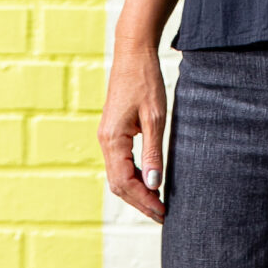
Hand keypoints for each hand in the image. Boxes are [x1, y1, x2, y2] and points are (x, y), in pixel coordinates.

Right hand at [99, 42, 169, 222]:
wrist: (133, 52)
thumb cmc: (145, 80)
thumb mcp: (155, 118)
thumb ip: (153, 153)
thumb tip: (154, 184)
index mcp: (112, 139)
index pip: (125, 182)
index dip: (144, 200)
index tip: (163, 212)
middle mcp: (105, 141)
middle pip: (118, 184)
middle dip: (139, 201)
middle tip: (162, 215)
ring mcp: (107, 136)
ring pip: (118, 175)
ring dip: (136, 191)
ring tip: (157, 203)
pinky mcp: (113, 132)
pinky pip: (119, 163)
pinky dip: (133, 177)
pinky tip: (148, 182)